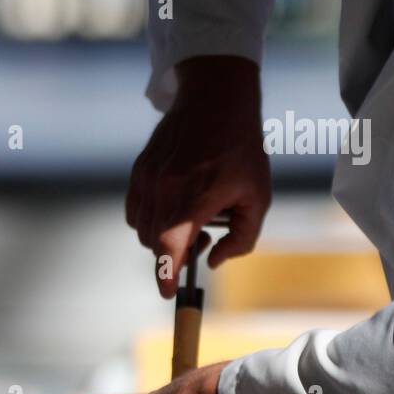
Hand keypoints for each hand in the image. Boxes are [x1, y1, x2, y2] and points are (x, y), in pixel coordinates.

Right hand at [126, 56, 270, 297]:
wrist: (215, 101)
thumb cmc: (242, 150)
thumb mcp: (258, 196)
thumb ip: (241, 238)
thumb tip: (214, 261)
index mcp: (195, 197)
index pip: (169, 247)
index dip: (165, 275)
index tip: (168, 292)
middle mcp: (165, 188)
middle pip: (154, 243)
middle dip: (174, 255)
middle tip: (204, 242)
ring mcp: (148, 178)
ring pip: (142, 228)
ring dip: (162, 238)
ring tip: (191, 222)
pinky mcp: (140, 169)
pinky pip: (136, 210)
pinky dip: (150, 220)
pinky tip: (174, 209)